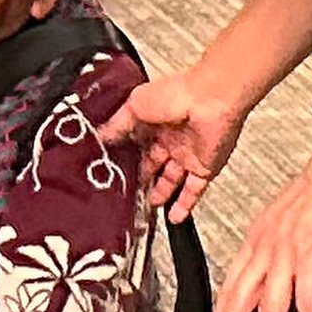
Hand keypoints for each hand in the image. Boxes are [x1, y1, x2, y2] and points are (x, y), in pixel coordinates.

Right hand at [102, 70, 247, 219]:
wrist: (211, 100)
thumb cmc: (177, 94)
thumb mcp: (134, 106)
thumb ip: (117, 125)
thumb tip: (99, 136)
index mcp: (154, 121)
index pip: (137, 144)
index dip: (125, 158)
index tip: (112, 171)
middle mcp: (171, 138)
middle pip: (153, 165)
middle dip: (141, 179)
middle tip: (128, 192)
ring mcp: (188, 154)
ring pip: (172, 180)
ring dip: (160, 194)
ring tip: (147, 207)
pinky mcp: (204, 168)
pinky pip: (193, 191)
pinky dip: (184, 205)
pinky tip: (173, 217)